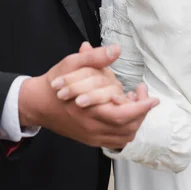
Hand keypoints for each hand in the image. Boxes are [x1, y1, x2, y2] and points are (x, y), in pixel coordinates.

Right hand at [18, 44, 158, 148]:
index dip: (142, 108)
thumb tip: (116, 49)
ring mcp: (91, 136)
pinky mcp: (90, 139)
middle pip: (128, 128)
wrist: (36, 104)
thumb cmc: (54, 83)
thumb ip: (95, 57)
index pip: (124, 115)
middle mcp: (92, 128)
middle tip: (143, 93)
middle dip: (141, 112)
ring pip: (123, 137)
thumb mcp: (72, 63)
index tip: (153, 98)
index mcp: (90, 110)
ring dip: (135, 121)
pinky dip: (125, 129)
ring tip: (135, 102)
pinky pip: (115, 140)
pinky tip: (124, 112)